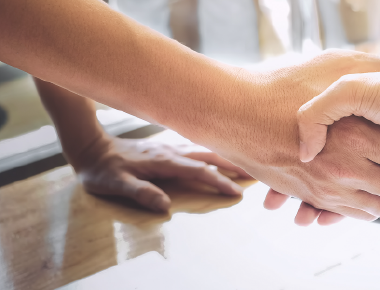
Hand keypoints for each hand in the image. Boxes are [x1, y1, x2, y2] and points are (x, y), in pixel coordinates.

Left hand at [71, 136, 251, 211]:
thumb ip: (140, 193)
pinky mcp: (168, 146)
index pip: (200, 170)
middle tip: (258, 172)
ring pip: (206, 148)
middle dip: (235, 163)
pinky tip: (220, 152)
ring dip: (228, 155)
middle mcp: (172, 151)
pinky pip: (198, 146)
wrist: (89, 146)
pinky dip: (214, 149)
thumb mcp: (115, 184)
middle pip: (211, 155)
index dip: (220, 181)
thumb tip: (165, 205)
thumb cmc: (101, 169)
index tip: (238, 192)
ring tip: (247, 162)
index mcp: (164, 161)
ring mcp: (171, 146)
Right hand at [180, 51, 379, 223]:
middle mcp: (350, 169)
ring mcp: (330, 187)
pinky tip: (366, 187)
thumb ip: (375, 69)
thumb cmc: (283, 86)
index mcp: (363, 138)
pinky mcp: (314, 194)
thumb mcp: (335, 69)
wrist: (233, 113)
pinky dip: (365, 206)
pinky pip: (352, 213)